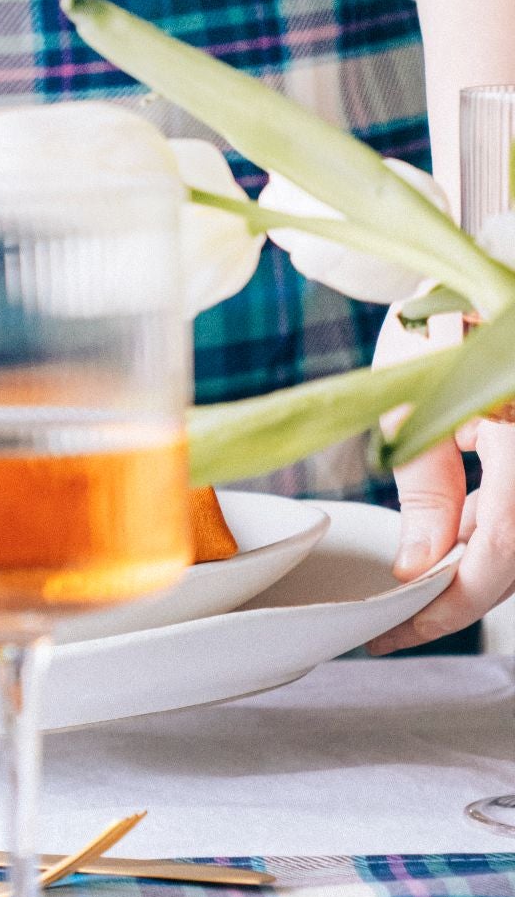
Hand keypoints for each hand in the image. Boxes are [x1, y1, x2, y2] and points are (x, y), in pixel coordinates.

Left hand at [368, 308, 514, 652]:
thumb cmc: (445, 316)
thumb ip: (427, 488)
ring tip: (412, 589)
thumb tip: (420, 565)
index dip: (448, 606)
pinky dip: (491, 530)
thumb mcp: (417, 401)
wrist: (482, 266)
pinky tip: (448, 543)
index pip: (499, 555)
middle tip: (397, 622)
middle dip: (458, 598)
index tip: (396, 630)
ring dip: (475, 568)